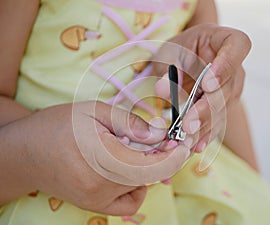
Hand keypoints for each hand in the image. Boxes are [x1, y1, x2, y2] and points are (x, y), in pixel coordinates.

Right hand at [1, 101, 188, 214]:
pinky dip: (136, 188)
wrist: (26, 152)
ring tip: (135, 151)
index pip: (153, 165)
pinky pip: (127, 203)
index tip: (184, 145)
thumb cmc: (58, 125)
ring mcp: (96, 200)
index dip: (174, 157)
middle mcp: (100, 185)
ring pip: (140, 187)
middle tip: (161, 142)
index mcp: (102, 156)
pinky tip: (128, 172)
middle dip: (163, 158)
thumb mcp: (94, 112)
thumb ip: (129, 122)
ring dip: (148, 169)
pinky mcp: (93, 206)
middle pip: (149, 176)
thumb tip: (159, 134)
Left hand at [154, 24, 250, 151]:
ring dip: (203, 127)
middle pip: (227, 88)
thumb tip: (163, 89)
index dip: (226, 66)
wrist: (186, 59)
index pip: (237, 47)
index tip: (207, 84)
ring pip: (222, 110)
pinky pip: (217, 121)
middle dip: (206, 109)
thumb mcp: (170, 52)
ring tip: (186, 140)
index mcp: (225, 41)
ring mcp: (231, 89)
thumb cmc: (181, 50)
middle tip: (187, 124)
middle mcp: (234, 68)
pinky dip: (204, 135)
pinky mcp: (223, 107)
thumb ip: (168, 67)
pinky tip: (195, 146)